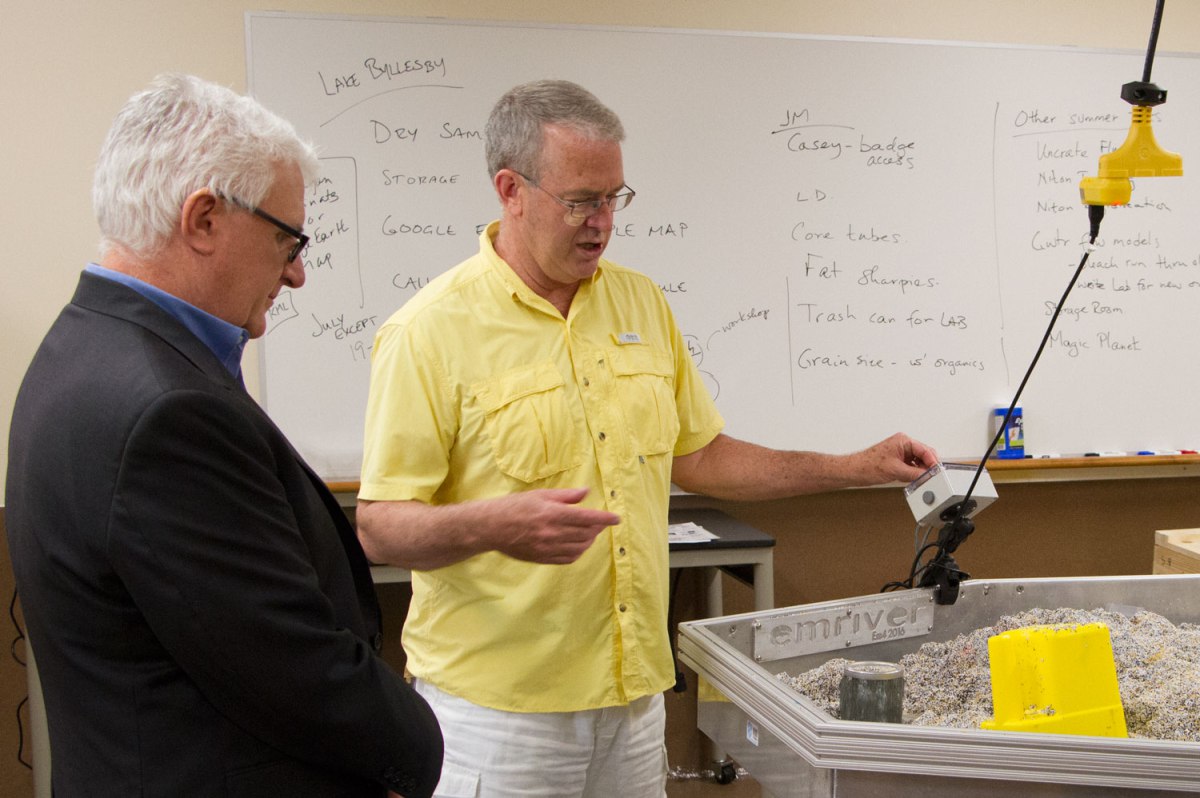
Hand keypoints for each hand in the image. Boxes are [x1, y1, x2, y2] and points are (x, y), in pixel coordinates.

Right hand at [492, 488, 619, 564]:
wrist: (492, 527)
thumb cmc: (516, 506)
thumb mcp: (540, 495)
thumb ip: (565, 496)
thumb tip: (586, 492)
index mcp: (553, 513)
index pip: (587, 518)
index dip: (604, 519)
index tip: (616, 519)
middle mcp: (552, 532)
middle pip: (586, 534)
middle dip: (597, 529)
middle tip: (600, 523)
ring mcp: (548, 548)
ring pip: (579, 547)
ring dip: (589, 541)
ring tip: (590, 533)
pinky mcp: (543, 558)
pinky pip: (568, 558)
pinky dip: (578, 552)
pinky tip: (579, 545)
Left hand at [857, 433, 938, 483]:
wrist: (855, 471)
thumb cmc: (868, 465)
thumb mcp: (896, 471)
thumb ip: (915, 474)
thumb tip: (928, 476)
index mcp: (903, 440)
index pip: (925, 450)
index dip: (933, 462)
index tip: (937, 472)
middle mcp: (902, 444)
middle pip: (924, 455)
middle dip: (927, 466)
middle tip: (931, 477)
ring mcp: (900, 452)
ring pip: (918, 462)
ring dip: (921, 470)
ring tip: (921, 479)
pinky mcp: (897, 461)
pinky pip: (911, 466)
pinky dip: (914, 473)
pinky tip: (913, 479)